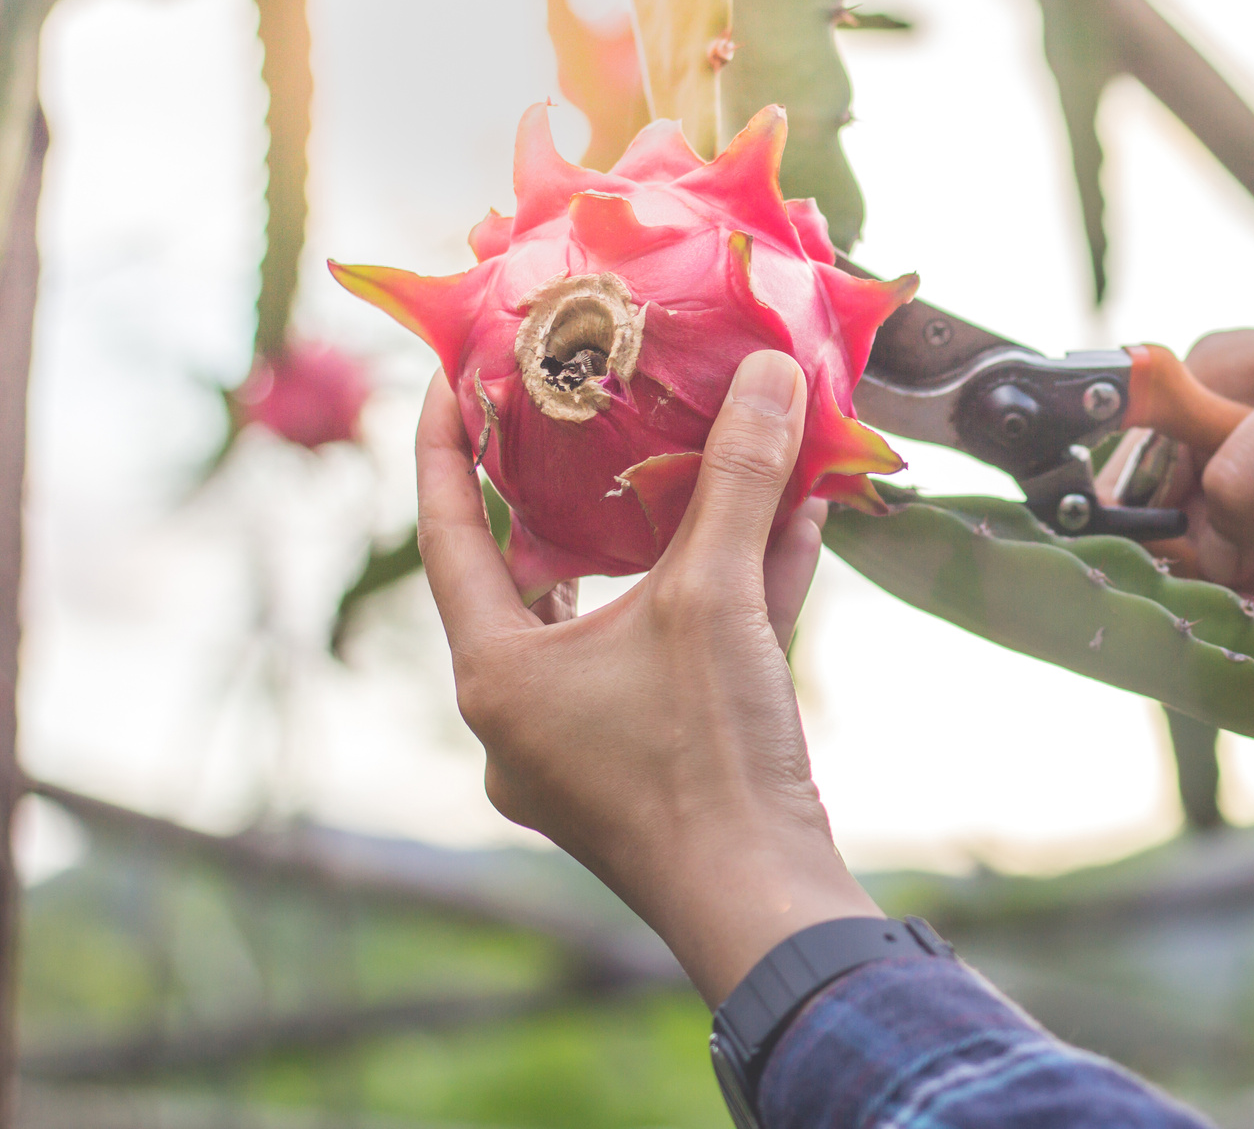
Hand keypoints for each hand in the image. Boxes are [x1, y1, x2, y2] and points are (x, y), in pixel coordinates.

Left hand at [416, 349, 879, 1003]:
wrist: (767, 903)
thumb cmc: (708, 758)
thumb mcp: (715, 597)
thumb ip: (737, 478)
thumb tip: (769, 371)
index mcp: (496, 673)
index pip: (447, 533)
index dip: (446, 445)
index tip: (454, 375)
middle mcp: (523, 714)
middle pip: (539, 572)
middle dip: (576, 492)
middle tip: (590, 414)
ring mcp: (586, 748)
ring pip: (622, 616)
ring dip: (675, 542)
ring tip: (708, 459)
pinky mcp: (651, 767)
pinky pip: (677, 658)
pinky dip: (724, 597)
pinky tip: (786, 531)